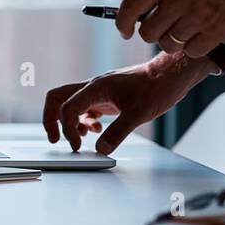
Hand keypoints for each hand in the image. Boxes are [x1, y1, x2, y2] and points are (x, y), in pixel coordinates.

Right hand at [42, 51, 215, 154]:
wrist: (172, 74)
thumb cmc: (158, 86)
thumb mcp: (138, 113)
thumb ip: (117, 132)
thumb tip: (100, 150)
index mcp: (96, 87)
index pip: (68, 108)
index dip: (68, 129)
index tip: (78, 146)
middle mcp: (93, 87)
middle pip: (58, 99)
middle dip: (52, 120)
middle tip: (55, 139)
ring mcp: (99, 91)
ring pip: (70, 103)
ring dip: (69, 121)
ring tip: (80, 138)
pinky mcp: (107, 96)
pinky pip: (85, 107)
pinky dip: (83, 120)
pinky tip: (96, 130)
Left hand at [116, 0, 224, 56]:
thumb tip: (142, 11)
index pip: (130, 6)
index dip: (122, 22)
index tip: (125, 30)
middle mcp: (180, 0)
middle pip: (148, 33)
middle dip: (153, 33)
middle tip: (164, 27)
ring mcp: (198, 17)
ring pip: (168, 44)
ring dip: (173, 41)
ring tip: (186, 29)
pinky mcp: (218, 31)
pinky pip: (192, 51)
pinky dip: (193, 48)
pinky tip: (202, 35)